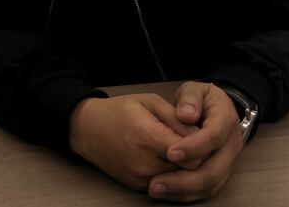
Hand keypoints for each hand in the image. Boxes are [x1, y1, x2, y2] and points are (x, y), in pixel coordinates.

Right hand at [69, 94, 201, 190]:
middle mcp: (144, 163)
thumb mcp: (149, 102)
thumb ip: (176, 118)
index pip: (192, 154)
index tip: (201, 134)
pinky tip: (165, 157)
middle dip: (195, 156)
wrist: (88, 128)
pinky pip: (164, 183)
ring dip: (183, 166)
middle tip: (193, 141)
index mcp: (149, 137)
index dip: (201, 145)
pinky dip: (170, 172)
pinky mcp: (137, 185)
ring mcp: (140, 177)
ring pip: (178, 179)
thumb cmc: (118, 111)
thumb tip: (199, 132)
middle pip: (188, 170)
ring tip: (178, 148)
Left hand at [148, 82, 243, 201]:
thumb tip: (185, 115)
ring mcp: (228, 162)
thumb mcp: (195, 90)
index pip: (214, 136)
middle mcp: (232, 145)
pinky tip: (166, 192)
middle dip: (185, 178)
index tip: (170, 152)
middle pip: (214, 169)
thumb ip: (190, 99)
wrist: (216, 110)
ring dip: (183, 190)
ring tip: (156, 189)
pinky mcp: (220, 174)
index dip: (193, 146)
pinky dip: (186, 194)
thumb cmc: (202, 100)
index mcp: (226, 120)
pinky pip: (206, 190)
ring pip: (210, 184)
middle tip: (157, 181)